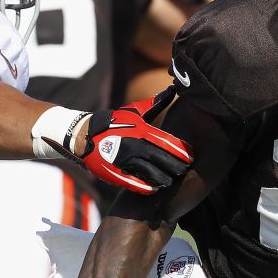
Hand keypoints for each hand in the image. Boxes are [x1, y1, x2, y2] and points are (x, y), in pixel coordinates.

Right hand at [46, 87, 193, 192]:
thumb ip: (156, 103)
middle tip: (185, 171)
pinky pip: (133, 182)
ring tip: (171, 181)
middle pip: (161, 159)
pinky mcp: (115, 172)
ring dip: (163, 178)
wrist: (85, 134)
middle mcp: (134, 145)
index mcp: (141, 131)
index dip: (181, 151)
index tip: (191, 157)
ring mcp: (124, 160)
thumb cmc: (115, 121)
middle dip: (175, 166)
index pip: (167, 142)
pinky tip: (154, 188)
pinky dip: (146, 186)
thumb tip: (173, 89)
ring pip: (150, 172)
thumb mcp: (135, 111)